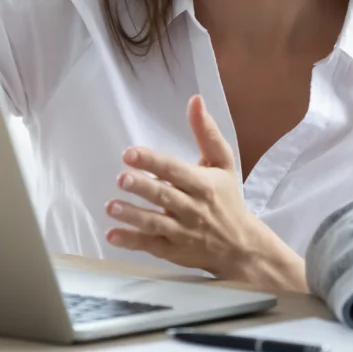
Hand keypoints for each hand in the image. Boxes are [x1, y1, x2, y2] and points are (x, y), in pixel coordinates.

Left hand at [104, 95, 304, 290]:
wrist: (241, 246)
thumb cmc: (228, 199)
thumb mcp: (223, 164)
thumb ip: (207, 133)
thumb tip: (195, 100)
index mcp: (203, 185)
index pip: (175, 170)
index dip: (152, 161)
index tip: (130, 154)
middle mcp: (193, 209)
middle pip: (164, 196)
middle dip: (142, 187)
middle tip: (121, 178)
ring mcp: (182, 232)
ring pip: (155, 223)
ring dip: (132, 215)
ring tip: (111, 206)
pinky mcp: (173, 251)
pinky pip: (150, 245)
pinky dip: (131, 242)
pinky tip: (112, 235)